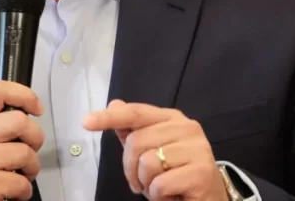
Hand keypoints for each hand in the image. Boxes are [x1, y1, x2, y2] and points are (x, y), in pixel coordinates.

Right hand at [0, 80, 44, 200]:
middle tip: (27, 152)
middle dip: (34, 139)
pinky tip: (9, 193)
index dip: (25, 95)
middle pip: (20, 121)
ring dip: (30, 169)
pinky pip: (21, 182)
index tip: (36, 108)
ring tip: (16, 176)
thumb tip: (24, 110)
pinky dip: (23, 191)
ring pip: (25, 153)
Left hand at [83, 100, 227, 200]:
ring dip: (146, 184)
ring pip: (147, 163)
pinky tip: (172, 196)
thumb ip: (134, 130)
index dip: (110, 118)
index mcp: (172, 118)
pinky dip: (158, 197)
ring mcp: (197, 149)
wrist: (208, 200)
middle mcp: (187, 128)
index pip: (136, 113)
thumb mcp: (152, 152)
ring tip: (161, 188)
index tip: (86, 122)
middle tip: (143, 182)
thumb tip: (114, 103)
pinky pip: (159, 184)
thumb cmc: (177, 175)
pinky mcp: (201, 172)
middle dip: (131, 169)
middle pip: (136, 142)